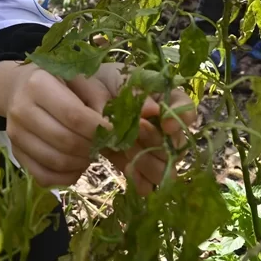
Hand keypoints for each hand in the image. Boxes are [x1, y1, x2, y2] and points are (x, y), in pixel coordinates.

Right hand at [0, 61, 111, 187]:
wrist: (20, 88)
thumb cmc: (58, 81)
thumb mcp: (81, 78)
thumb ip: (98, 98)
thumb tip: (112, 129)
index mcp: (38, 84)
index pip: (73, 115)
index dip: (97, 128)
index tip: (114, 132)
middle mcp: (21, 110)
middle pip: (65, 140)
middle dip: (92, 147)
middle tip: (106, 144)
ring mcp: (15, 134)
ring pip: (56, 161)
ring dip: (81, 162)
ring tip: (93, 152)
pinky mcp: (16, 153)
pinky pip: (44, 177)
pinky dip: (66, 177)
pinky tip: (78, 165)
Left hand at [70, 63, 197, 195]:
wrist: (77, 98)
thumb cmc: (100, 82)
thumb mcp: (116, 80)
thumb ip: (135, 94)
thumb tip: (153, 110)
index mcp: (162, 98)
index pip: (183, 106)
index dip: (180, 117)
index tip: (167, 124)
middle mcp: (161, 125)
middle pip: (176, 142)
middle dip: (159, 142)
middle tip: (138, 132)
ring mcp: (149, 146)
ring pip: (164, 164)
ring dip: (150, 162)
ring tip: (132, 155)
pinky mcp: (133, 161)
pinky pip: (146, 179)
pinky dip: (141, 179)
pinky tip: (133, 176)